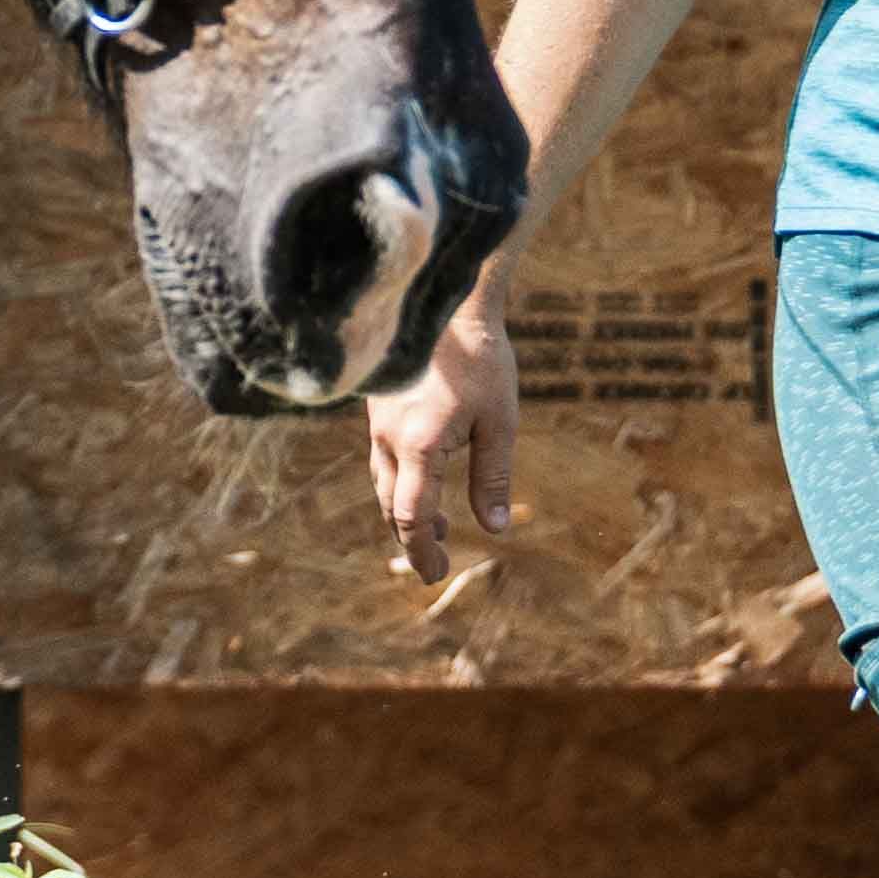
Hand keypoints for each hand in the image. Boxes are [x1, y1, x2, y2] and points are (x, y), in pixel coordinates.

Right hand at [364, 289, 520, 587]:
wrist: (447, 302)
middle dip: (412, 539)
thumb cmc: (481, 362)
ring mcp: (379, 423)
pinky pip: (383, 460)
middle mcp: (390, 439)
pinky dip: (400, 484)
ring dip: (405, 513)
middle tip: (438, 564)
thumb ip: (494, 476)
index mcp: (420, 446)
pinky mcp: (379, 408)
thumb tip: (497, 528)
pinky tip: (424, 482)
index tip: (437, 575)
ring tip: (437, 530)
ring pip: (383, 484)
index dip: (422, 552)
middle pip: (391, 507)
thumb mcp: (499, 422)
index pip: (411, 517)